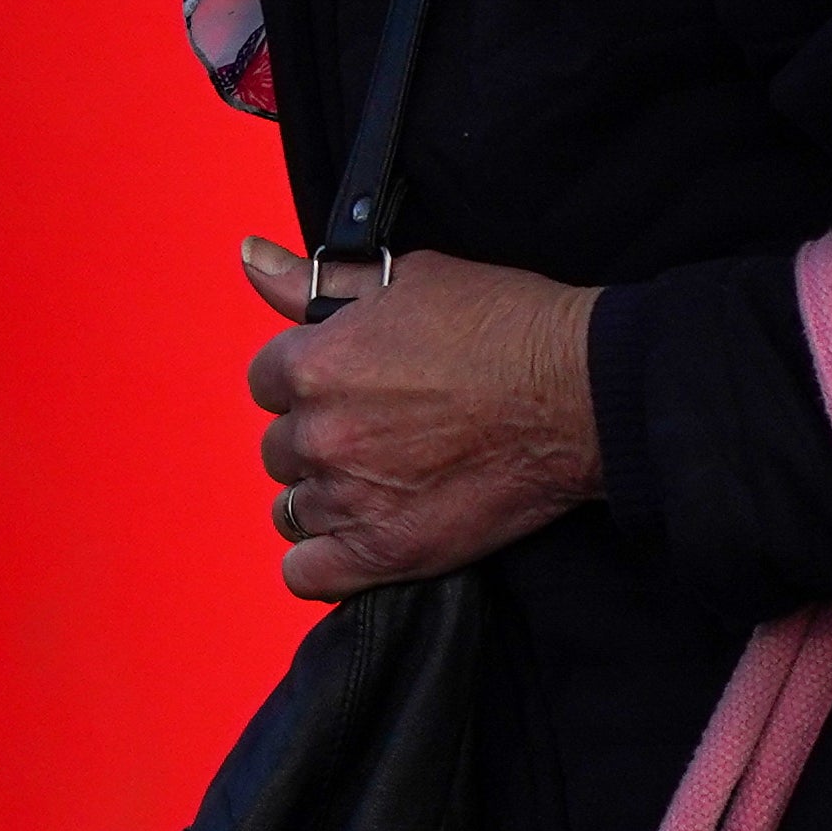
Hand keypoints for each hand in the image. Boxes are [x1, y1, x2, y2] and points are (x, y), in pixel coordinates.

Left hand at [242, 236, 604, 598]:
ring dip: (325, 497)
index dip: (306, 382)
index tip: (346, 385)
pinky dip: (323, 562)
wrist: (579, 391)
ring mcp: (351, 498)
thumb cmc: (503, 327)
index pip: (266, 382)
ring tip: (379, 482)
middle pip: (279, 449)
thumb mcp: (404, 280)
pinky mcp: (388, 551)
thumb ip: (314, 281)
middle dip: (318, 439)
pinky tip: (357, 537)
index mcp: (315, 365)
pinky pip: (307, 574)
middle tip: (376, 431)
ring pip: (292, 509)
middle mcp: (322, 434)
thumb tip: (252, 256)